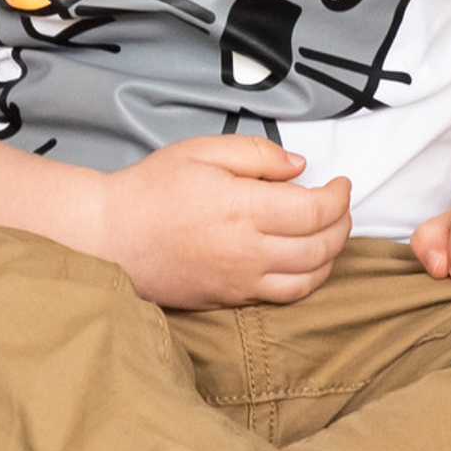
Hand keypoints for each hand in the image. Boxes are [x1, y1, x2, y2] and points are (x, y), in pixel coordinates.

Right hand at [92, 136, 350, 307]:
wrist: (109, 238)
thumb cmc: (150, 191)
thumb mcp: (201, 151)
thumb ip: (257, 154)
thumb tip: (298, 166)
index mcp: (242, 209)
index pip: (315, 212)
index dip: (339, 198)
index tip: (340, 184)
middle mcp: (246, 250)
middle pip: (320, 247)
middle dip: (342, 225)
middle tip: (340, 206)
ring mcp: (239, 281)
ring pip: (308, 279)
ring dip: (331, 256)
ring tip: (330, 233)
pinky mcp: (229, 299)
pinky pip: (283, 297)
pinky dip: (307, 280)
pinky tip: (306, 261)